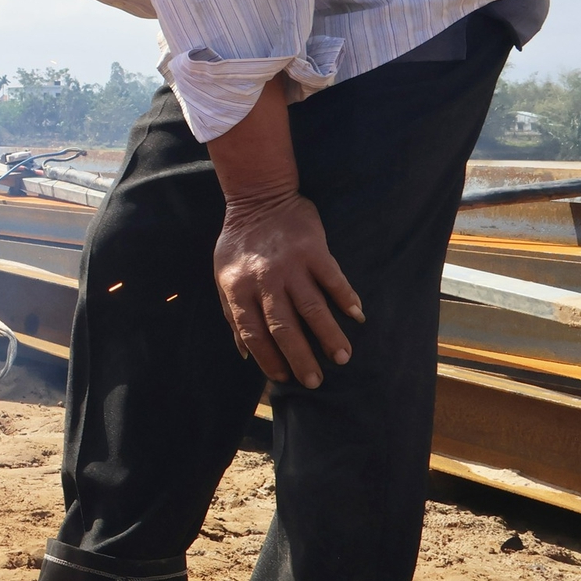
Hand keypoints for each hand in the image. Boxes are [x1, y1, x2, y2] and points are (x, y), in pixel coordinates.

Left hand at [213, 190, 362, 387]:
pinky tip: (357, 316)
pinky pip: (333, 279)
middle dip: (300, 357)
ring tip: (342, 357)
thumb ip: (232, 314)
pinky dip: (346, 298)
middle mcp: (264, 280)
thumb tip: (244, 354)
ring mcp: (290, 265)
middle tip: (316, 382)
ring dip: (328, 335)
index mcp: (237, 288)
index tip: (283, 378)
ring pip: (312, 307)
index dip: (268, 357)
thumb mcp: (223, 277)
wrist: (258, 198)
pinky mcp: (313, 250)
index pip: (252, 332)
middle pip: (283, 327)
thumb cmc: (239, 244)